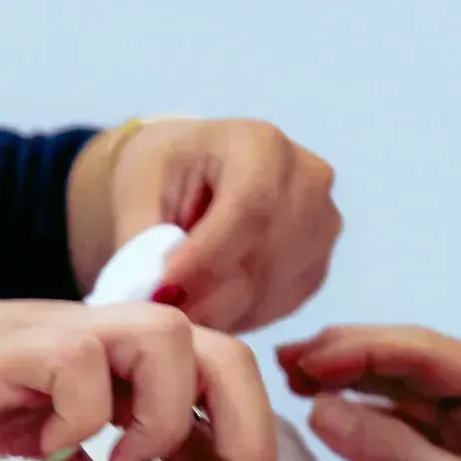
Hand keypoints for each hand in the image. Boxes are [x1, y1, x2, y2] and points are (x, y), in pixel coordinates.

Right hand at [0, 292, 293, 460]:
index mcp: (134, 379)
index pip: (228, 421)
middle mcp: (118, 348)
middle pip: (233, 360)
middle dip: (251, 446)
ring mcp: (75, 336)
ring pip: (176, 340)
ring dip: (168, 419)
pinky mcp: (27, 341)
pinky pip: (88, 365)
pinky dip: (84, 415)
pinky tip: (49, 448)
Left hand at [67, 119, 340, 332]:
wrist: (193, 177)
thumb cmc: (165, 175)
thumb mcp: (138, 191)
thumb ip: (142, 240)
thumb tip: (150, 294)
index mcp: (261, 144)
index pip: (250, 209)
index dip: (207, 259)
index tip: (163, 291)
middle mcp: (308, 181)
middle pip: (264, 259)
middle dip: (208, 296)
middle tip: (163, 309)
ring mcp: (322, 226)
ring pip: (270, 292)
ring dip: (219, 310)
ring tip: (182, 299)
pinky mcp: (318, 266)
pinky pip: (277, 309)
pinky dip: (238, 316)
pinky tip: (212, 298)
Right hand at [277, 324, 460, 460]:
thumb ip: (386, 449)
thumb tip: (318, 409)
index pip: (427, 354)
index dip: (362, 349)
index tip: (306, 357)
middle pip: (412, 365)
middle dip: (350, 357)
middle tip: (287, 356)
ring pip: (403, 393)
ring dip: (351, 383)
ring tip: (294, 376)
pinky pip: (402, 427)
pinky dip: (364, 419)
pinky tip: (326, 410)